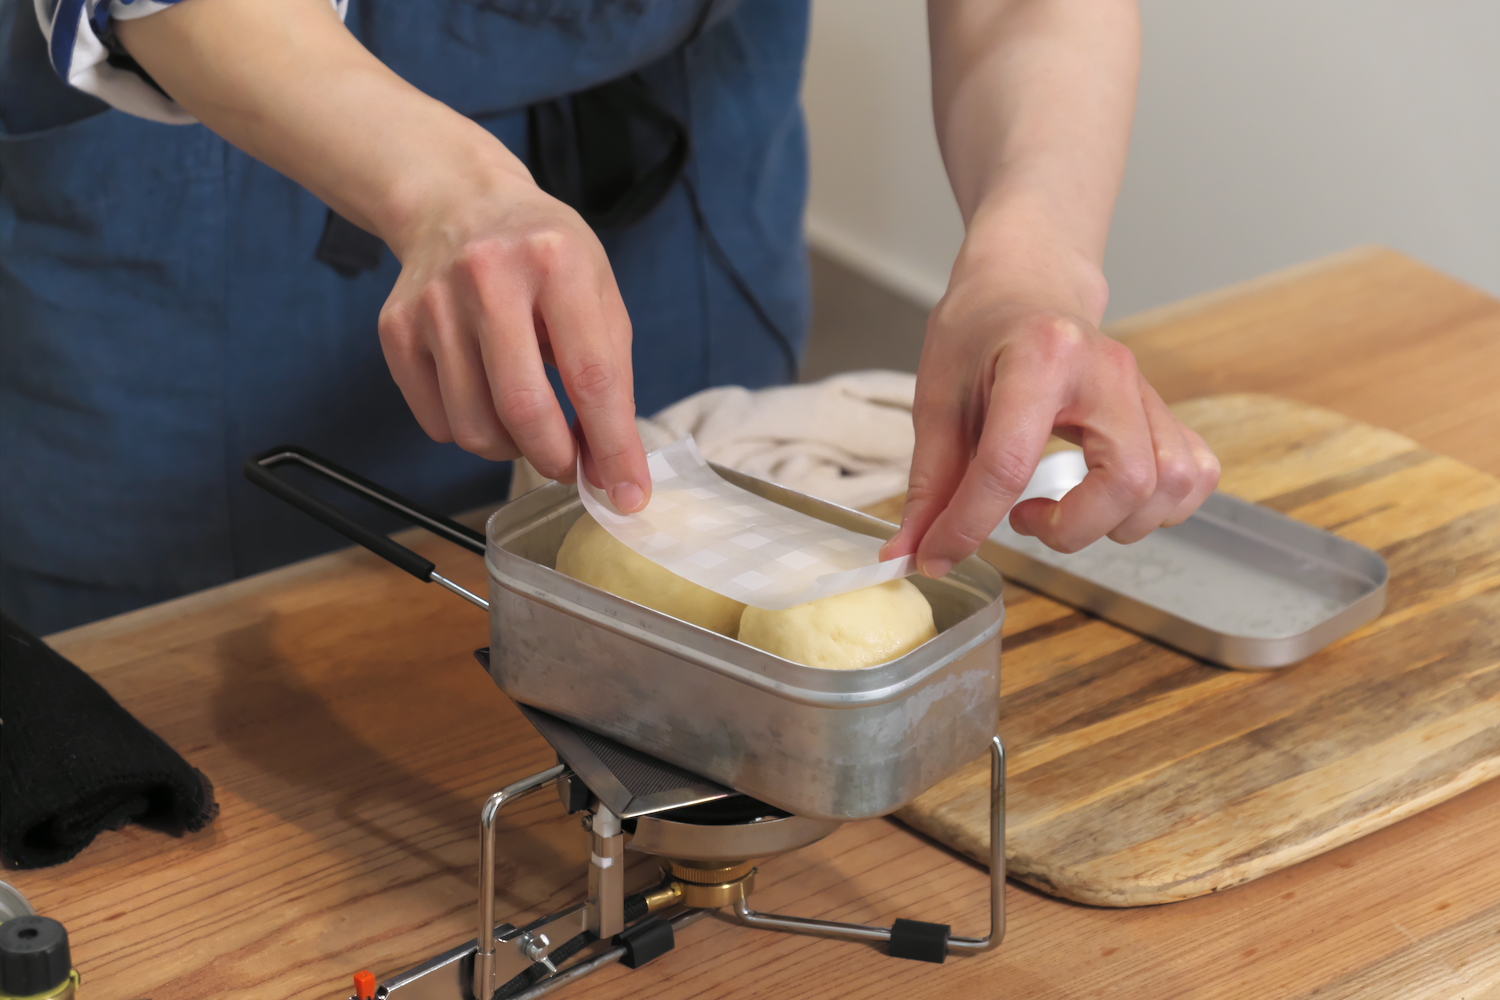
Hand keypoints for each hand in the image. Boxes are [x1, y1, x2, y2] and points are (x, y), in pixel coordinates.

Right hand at [113, 0, 652, 511]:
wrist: (459, 202)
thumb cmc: (544, 256)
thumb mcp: (599, 291)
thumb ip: (612, 376)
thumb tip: (614, 467)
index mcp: (556, 261)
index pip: (591, 376)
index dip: (612, 445)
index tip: (627, 495)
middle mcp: (488, 277)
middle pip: (522, 408)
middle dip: (556, 458)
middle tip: (571, 466)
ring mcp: (433, 304)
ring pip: (473, 427)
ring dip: (511, 449)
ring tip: (529, 424)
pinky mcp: (396, 329)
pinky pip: (437, 421)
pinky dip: (469, 431)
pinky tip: (487, 399)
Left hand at [882, 259, 1219, 576]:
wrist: (1028, 280)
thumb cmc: (980, 330)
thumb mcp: (938, 397)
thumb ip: (931, 482)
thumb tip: (915, 553)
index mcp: (1041, 357)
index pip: (1010, 462)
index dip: (970, 524)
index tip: (939, 554)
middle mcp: (1107, 372)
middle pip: (1126, 479)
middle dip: (1072, 528)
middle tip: (1023, 519)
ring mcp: (1144, 391)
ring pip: (1172, 483)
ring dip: (1118, 523)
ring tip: (1065, 511)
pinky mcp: (1162, 410)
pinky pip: (1194, 473)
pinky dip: (1162, 507)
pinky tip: (1110, 503)